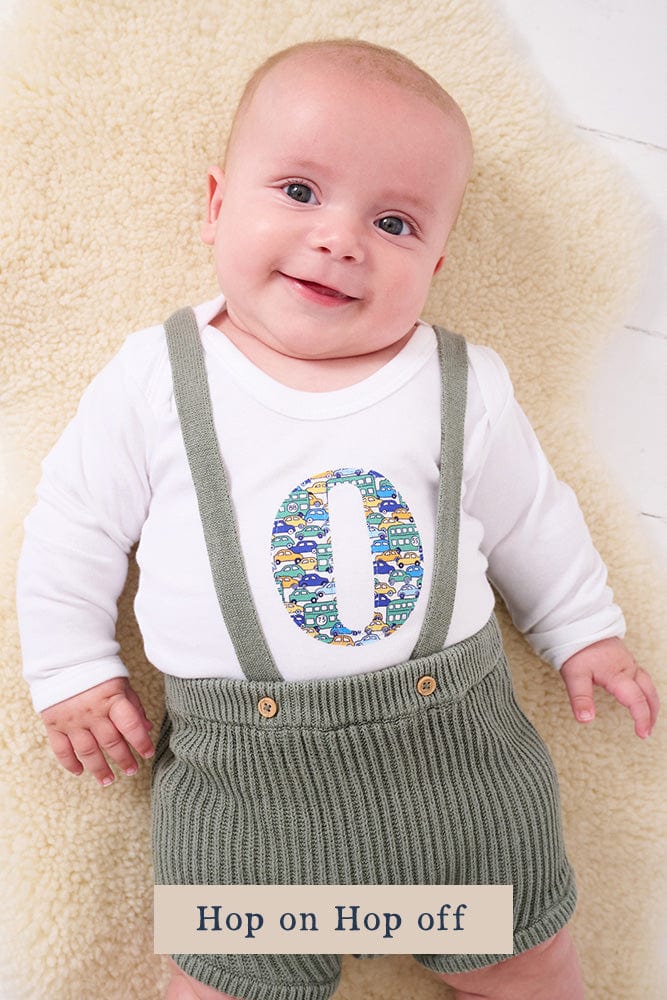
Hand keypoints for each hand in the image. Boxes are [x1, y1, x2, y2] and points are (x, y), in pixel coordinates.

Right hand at [40, 677, 154, 785]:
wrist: (64, 660)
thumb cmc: (98, 673)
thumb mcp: (121, 684)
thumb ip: (134, 706)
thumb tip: (147, 728)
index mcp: (112, 699)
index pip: (130, 726)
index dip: (141, 742)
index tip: (148, 754)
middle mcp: (92, 712)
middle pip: (110, 742)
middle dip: (123, 759)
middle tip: (131, 770)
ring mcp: (72, 720)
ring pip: (87, 751)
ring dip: (99, 768)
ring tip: (108, 780)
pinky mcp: (54, 724)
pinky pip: (61, 749)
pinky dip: (70, 763)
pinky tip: (80, 771)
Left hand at [560, 638, 658, 738]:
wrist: (577, 623)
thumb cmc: (576, 648)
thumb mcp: (574, 675)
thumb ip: (581, 698)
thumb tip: (586, 719)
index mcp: (618, 674)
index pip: (636, 700)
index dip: (642, 718)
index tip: (642, 733)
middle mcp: (627, 668)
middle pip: (648, 693)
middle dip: (651, 713)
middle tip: (647, 730)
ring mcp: (627, 662)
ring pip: (647, 684)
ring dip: (650, 701)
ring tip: (648, 717)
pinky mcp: (624, 658)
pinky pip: (641, 675)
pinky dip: (644, 689)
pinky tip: (638, 694)